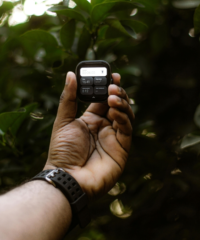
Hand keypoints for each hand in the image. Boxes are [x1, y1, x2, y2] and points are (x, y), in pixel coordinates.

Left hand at [44, 71, 134, 199]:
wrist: (67, 177)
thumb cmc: (62, 151)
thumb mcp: (63, 120)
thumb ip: (68, 98)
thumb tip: (70, 75)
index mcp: (91, 119)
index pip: (103, 99)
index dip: (108, 87)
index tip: (112, 75)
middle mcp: (104, 126)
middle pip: (117, 104)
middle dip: (117, 92)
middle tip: (114, 84)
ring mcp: (114, 137)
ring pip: (125, 114)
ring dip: (121, 103)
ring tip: (112, 96)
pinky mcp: (122, 147)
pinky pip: (127, 129)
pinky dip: (123, 117)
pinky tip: (114, 110)